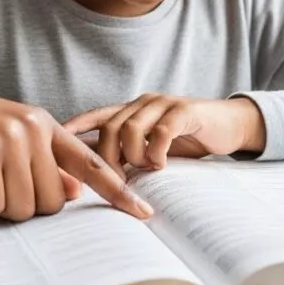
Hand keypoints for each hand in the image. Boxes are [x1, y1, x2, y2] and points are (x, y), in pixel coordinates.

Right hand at [0, 77, 153, 221]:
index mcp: (42, 124)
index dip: (117, 191)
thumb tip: (75, 193)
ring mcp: (10, 138)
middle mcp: (33, 128)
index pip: (89, 163)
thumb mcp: (4, 139)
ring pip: (20, 209)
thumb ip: (41, 163)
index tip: (143, 213)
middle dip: (19, 204)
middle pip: (51, 203)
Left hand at [62, 94, 265, 175]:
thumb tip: (100, 180)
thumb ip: (130, 155)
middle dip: (106, 158)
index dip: (75, 127)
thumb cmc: (188, 141)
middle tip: (114, 181)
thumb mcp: (154, 148)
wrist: (230, 125)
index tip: (53, 143)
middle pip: (109, 128)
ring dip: (132, 156)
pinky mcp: (185, 111)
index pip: (96, 116)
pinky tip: (160, 164)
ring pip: (130, 128)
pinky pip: (161, 131)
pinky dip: (156, 151)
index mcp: (132, 110)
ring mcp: (164, 104)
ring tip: (143, 170)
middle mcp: (143, 103)